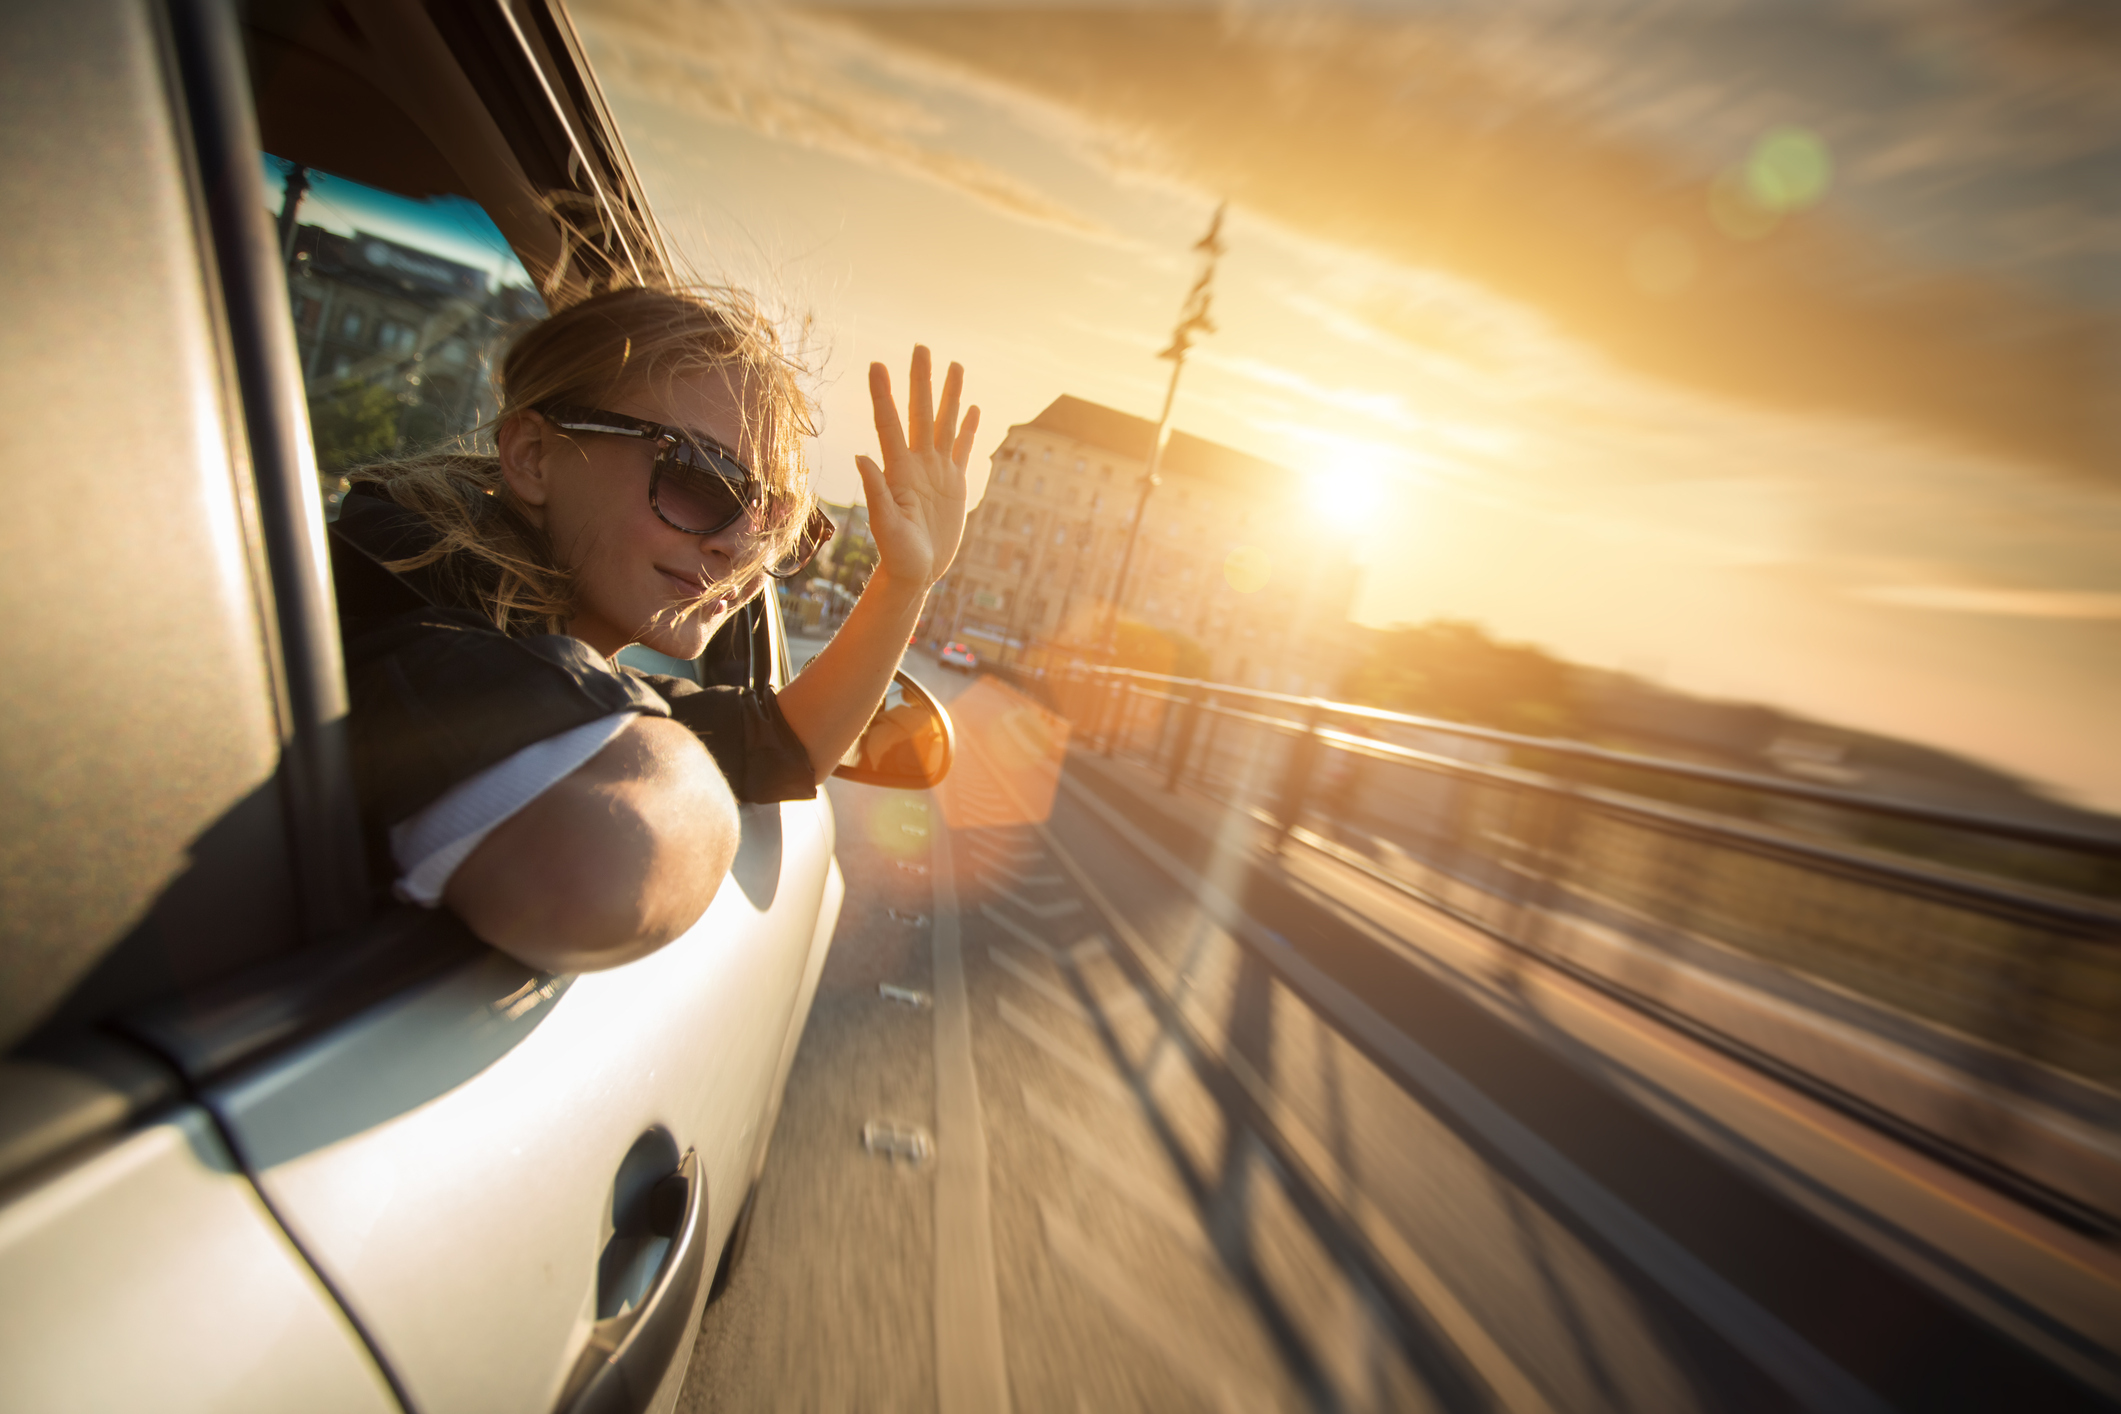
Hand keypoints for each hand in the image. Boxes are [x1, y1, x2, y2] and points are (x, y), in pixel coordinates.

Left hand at [856, 346, 977, 591]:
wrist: (915, 573)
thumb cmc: (897, 555)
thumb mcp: (886, 526)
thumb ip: (877, 492)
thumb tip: (861, 456)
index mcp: (899, 471)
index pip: (889, 424)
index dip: (883, 395)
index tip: (877, 365)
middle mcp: (917, 464)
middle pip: (920, 413)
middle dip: (921, 381)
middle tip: (920, 347)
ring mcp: (936, 472)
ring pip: (945, 425)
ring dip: (950, 396)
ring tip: (955, 365)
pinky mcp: (954, 485)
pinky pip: (962, 450)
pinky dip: (967, 429)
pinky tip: (971, 408)